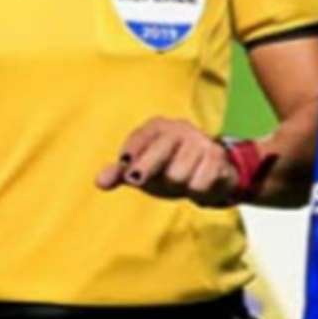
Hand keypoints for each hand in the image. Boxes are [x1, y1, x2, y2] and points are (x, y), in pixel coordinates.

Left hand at [96, 118, 239, 207]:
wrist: (212, 171)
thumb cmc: (169, 167)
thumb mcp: (142, 169)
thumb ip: (120, 174)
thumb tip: (99, 182)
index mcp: (158, 127)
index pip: (141, 137)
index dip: (132, 151)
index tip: (124, 165)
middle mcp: (180, 129)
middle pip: (159, 151)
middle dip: (146, 167)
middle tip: (136, 180)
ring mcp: (200, 142)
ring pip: (178, 174)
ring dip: (176, 186)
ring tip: (179, 182)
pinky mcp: (217, 158)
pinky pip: (199, 184)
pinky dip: (195, 191)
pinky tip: (197, 185)